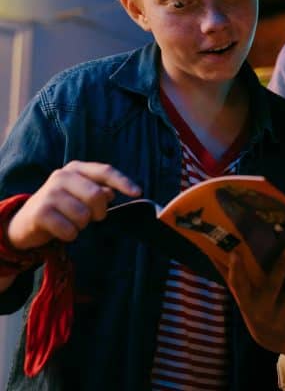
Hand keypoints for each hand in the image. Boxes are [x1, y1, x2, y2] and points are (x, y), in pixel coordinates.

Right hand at [7, 161, 140, 250]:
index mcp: (76, 168)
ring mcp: (50, 193)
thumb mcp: (80, 194)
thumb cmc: (62, 206)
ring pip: (84, 215)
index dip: (123, 182)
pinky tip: (61, 230)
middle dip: (99, 212)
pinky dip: (70, 235)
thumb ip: (99, 190)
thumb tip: (111, 192)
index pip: (105, 171)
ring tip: (71, 222)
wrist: (25, 221)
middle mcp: (62, 176)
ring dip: (82, 225)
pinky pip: (70, 230)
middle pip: (97, 195)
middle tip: (91, 217)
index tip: (138, 192)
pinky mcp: (41, 212)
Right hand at [227, 248, 284, 353]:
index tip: (235, 252)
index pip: (239, 285)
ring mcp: (281, 320)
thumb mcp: (246, 298)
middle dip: (281, 268)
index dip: (236, 270)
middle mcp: (263, 312)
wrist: (274, 342)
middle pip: (272, 287)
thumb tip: (225, 251)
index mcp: (248, 303)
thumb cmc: (259, 309)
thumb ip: (238, 278)